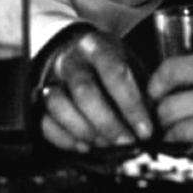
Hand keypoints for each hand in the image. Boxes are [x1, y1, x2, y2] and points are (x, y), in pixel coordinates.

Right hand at [37, 29, 155, 151]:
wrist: (71, 48)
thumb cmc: (108, 63)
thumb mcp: (128, 63)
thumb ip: (140, 90)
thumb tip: (155, 124)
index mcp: (98, 47)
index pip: (114, 72)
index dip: (131, 104)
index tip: (145, 130)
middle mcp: (71, 60)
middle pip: (84, 91)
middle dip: (107, 122)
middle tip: (125, 143)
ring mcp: (51, 78)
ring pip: (59, 104)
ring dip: (84, 130)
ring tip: (104, 145)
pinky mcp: (38, 97)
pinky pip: (44, 120)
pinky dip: (63, 137)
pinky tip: (83, 146)